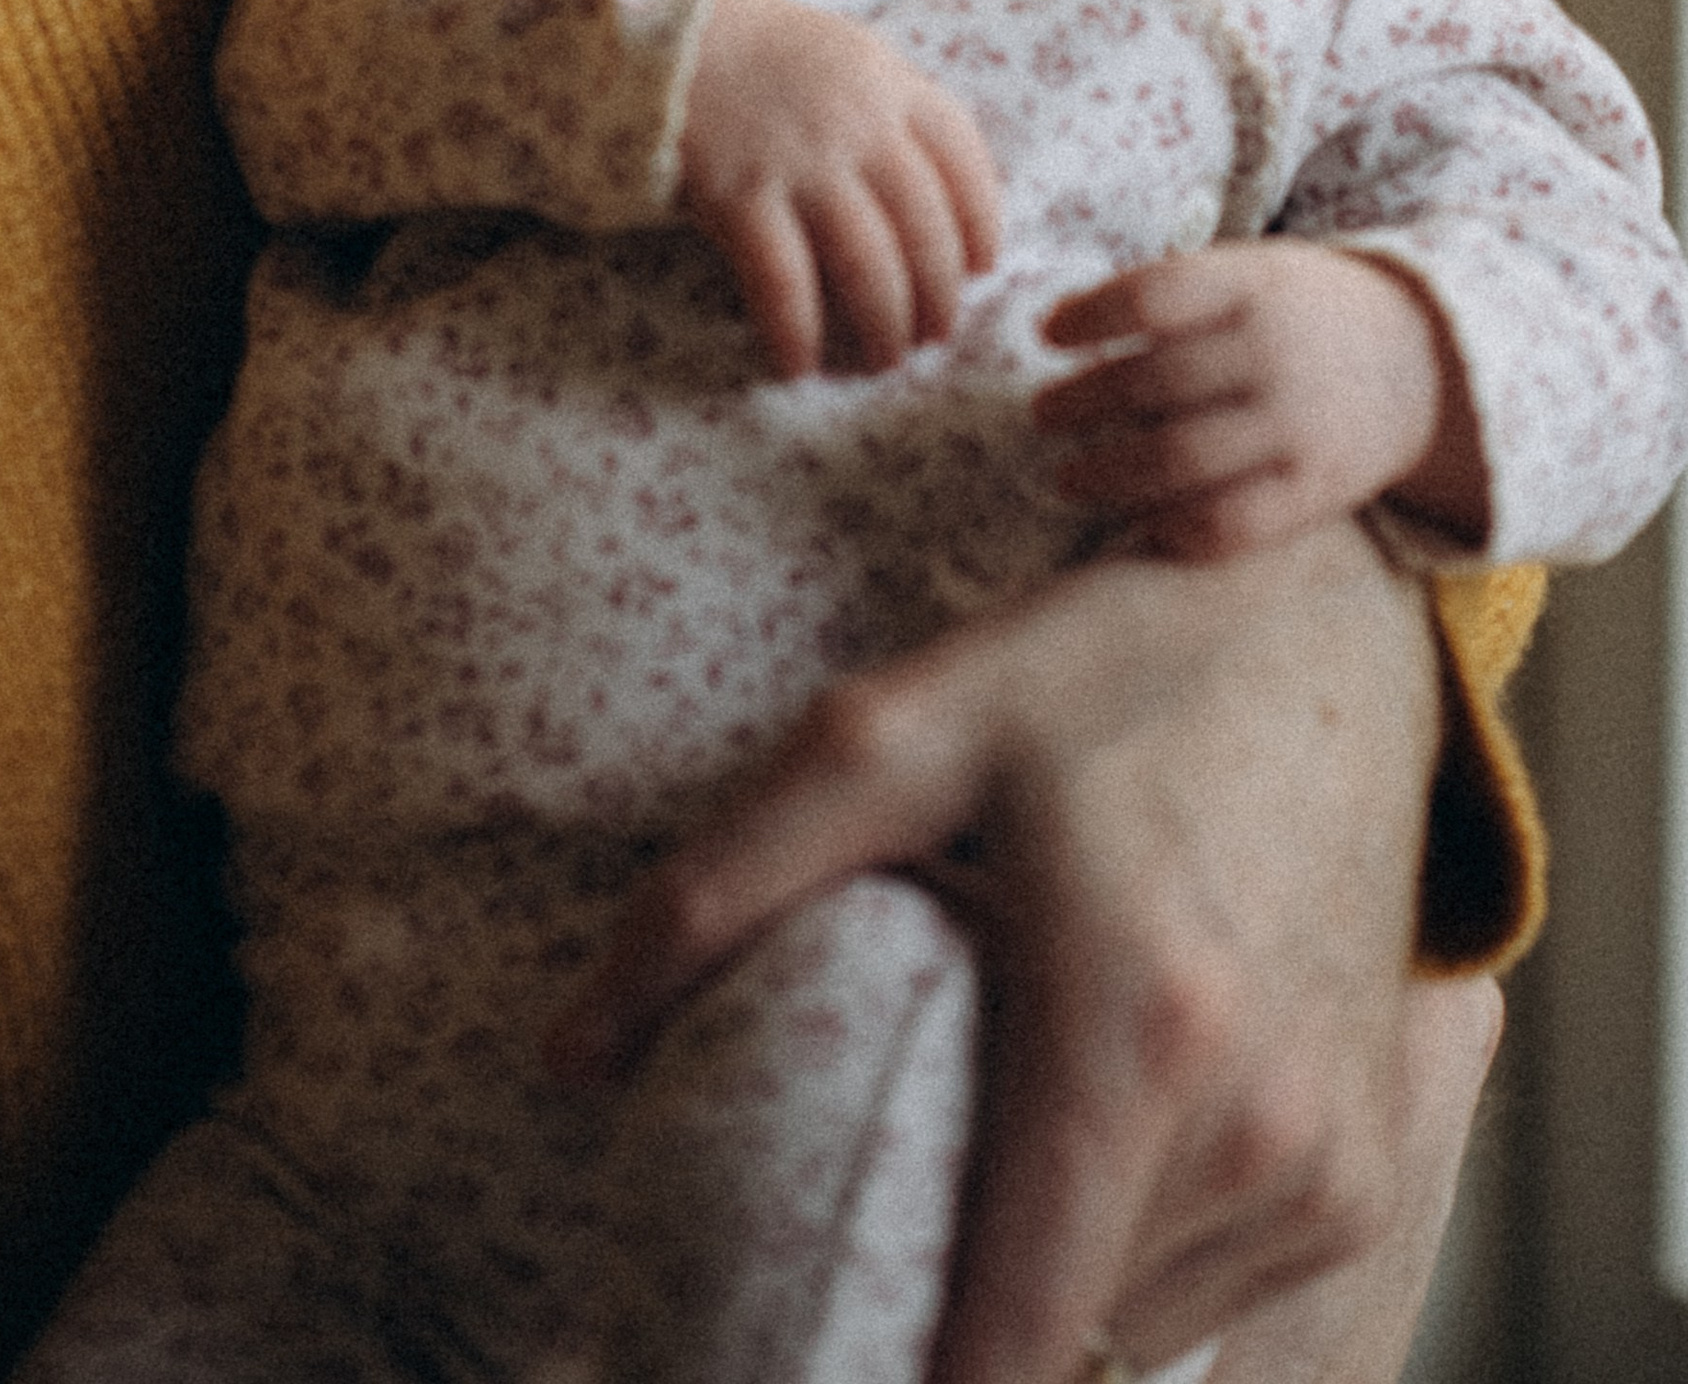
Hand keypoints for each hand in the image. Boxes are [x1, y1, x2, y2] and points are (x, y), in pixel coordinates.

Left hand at [546, 524, 1440, 1383]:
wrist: (1325, 629)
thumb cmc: (1092, 668)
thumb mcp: (890, 731)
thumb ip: (719, 888)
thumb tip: (569, 1055)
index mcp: (1136, 1032)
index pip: (1009, 1333)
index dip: (892, 1373)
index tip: (801, 1341)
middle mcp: (1259, 1128)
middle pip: (1062, 1346)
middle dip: (945, 1325)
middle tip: (857, 1235)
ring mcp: (1332, 1161)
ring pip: (1139, 1335)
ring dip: (1044, 1293)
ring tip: (964, 1169)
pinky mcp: (1371, 1163)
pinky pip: (1221, 1293)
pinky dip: (1130, 1260)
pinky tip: (1069, 1150)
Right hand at [676, 0, 1000, 374]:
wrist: (663, 36)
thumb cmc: (762, 55)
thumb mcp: (846, 55)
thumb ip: (896, 111)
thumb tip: (945, 198)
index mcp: (890, 84)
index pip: (963, 161)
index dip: (981, 223)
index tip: (982, 266)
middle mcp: (857, 125)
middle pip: (924, 231)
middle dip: (938, 297)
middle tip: (933, 334)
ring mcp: (800, 162)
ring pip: (870, 267)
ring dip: (884, 327)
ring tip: (883, 359)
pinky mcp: (740, 195)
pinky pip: (784, 282)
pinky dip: (796, 332)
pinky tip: (799, 363)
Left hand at [1035, 246, 1485, 558]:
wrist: (1425, 362)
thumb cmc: (1305, 311)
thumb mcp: (1254, 272)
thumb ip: (1179, 293)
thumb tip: (1065, 323)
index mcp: (1255, 285)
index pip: (1152, 297)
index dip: (1089, 317)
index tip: (1048, 334)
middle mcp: (1275, 353)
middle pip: (1152, 382)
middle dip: (1081, 402)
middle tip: (1041, 414)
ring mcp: (1297, 426)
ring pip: (1180, 460)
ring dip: (1107, 474)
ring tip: (1067, 477)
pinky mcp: (1316, 491)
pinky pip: (1232, 523)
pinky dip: (1175, 529)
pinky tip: (1141, 522)